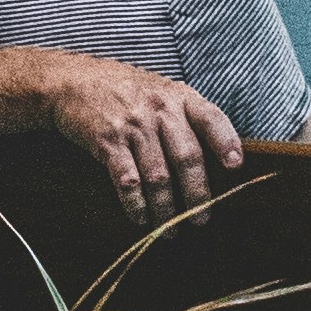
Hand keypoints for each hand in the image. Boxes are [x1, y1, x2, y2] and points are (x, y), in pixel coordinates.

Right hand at [39, 56, 244, 209]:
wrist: (74, 81)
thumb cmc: (125, 91)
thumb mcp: (160, 91)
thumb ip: (184, 117)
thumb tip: (213, 160)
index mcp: (179, 96)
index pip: (211, 118)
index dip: (226, 142)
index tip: (236, 167)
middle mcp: (160, 109)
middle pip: (187, 157)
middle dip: (197, 194)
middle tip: (201, 220)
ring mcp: (134, 125)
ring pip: (159, 177)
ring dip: (167, 210)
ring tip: (170, 230)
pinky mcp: (108, 142)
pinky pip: (128, 182)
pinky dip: (137, 206)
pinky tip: (141, 219)